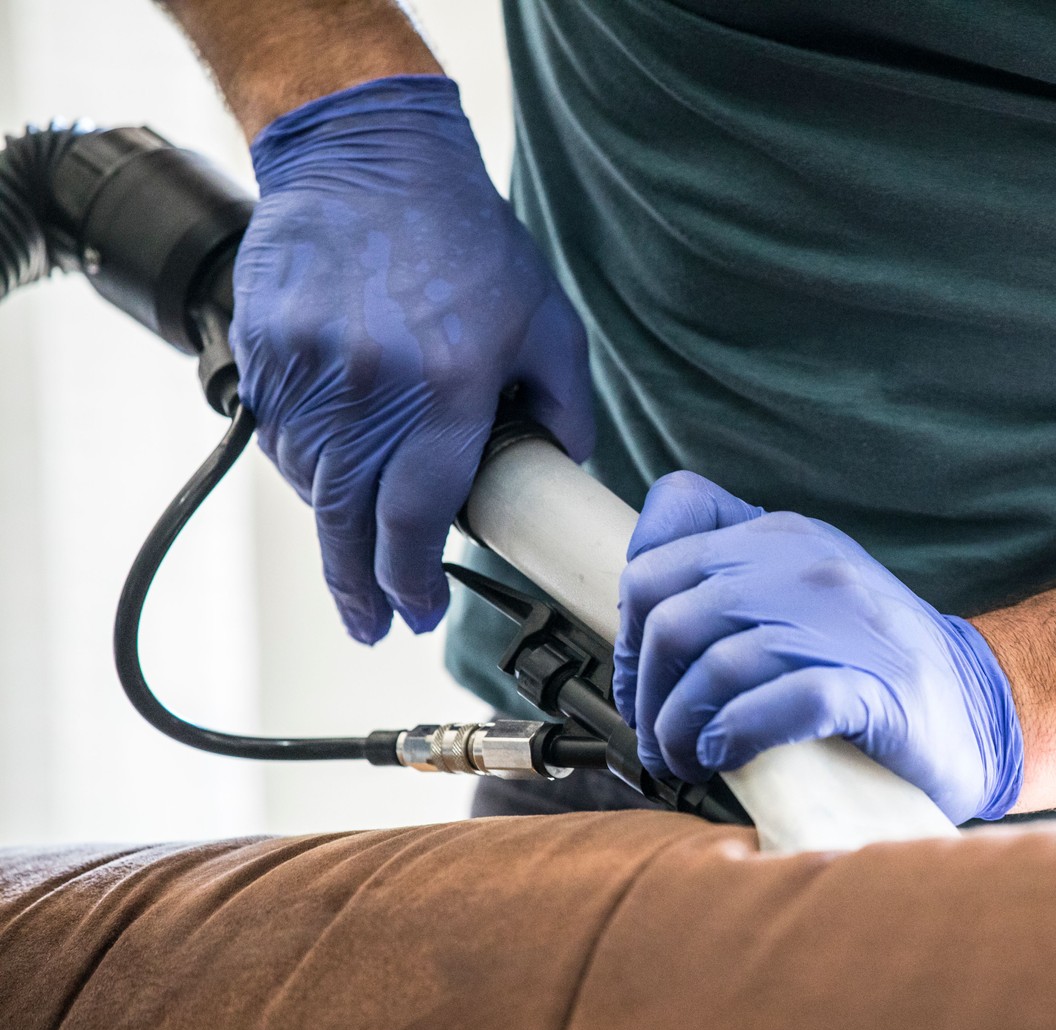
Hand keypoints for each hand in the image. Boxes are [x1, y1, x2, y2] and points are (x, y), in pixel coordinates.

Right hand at [232, 74, 594, 642]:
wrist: (371, 159)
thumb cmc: (468, 240)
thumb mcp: (546, 321)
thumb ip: (563, 404)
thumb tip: (567, 467)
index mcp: (447, 390)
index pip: (417, 518)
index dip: (411, 581)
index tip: (415, 615)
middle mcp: (371, 388)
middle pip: (349, 520)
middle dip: (359, 585)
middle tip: (372, 624)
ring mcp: (309, 366)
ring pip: (311, 482)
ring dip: (335, 524)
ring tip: (361, 544)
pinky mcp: (266, 345)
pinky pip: (279, 433)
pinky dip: (304, 465)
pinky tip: (331, 474)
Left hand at [612, 472, 1024, 823]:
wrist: (982, 712)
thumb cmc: (872, 668)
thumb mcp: (800, 596)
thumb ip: (729, 586)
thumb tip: (635, 621)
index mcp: (784, 537)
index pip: (660, 545)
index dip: (628, 619)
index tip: (641, 675)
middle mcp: (811, 568)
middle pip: (672, 614)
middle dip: (646, 689)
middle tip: (659, 736)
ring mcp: (846, 625)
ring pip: (716, 661)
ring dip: (681, 727)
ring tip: (687, 760)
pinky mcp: (875, 688)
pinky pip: (778, 701)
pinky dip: (736, 734)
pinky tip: (728, 755)